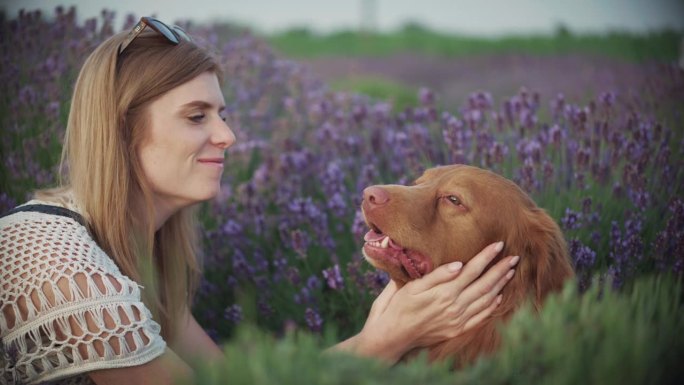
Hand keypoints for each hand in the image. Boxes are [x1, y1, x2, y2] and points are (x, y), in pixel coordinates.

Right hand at [352, 241, 518, 362]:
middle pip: (484, 284)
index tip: (499, 245)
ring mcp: (457, 320)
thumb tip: (459, 264)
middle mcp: (454, 306)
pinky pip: (480, 318)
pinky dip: (491, 307)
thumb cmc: (399, 307)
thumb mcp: (412, 287)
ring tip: (510, 273)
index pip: (472, 270)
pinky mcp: (457, 330)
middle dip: (500, 269)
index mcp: (444, 292)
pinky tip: (498, 298)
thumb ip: (437, 275)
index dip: (486, 257)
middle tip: (514, 257)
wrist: (393, 336)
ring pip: (486, 300)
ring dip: (500, 285)